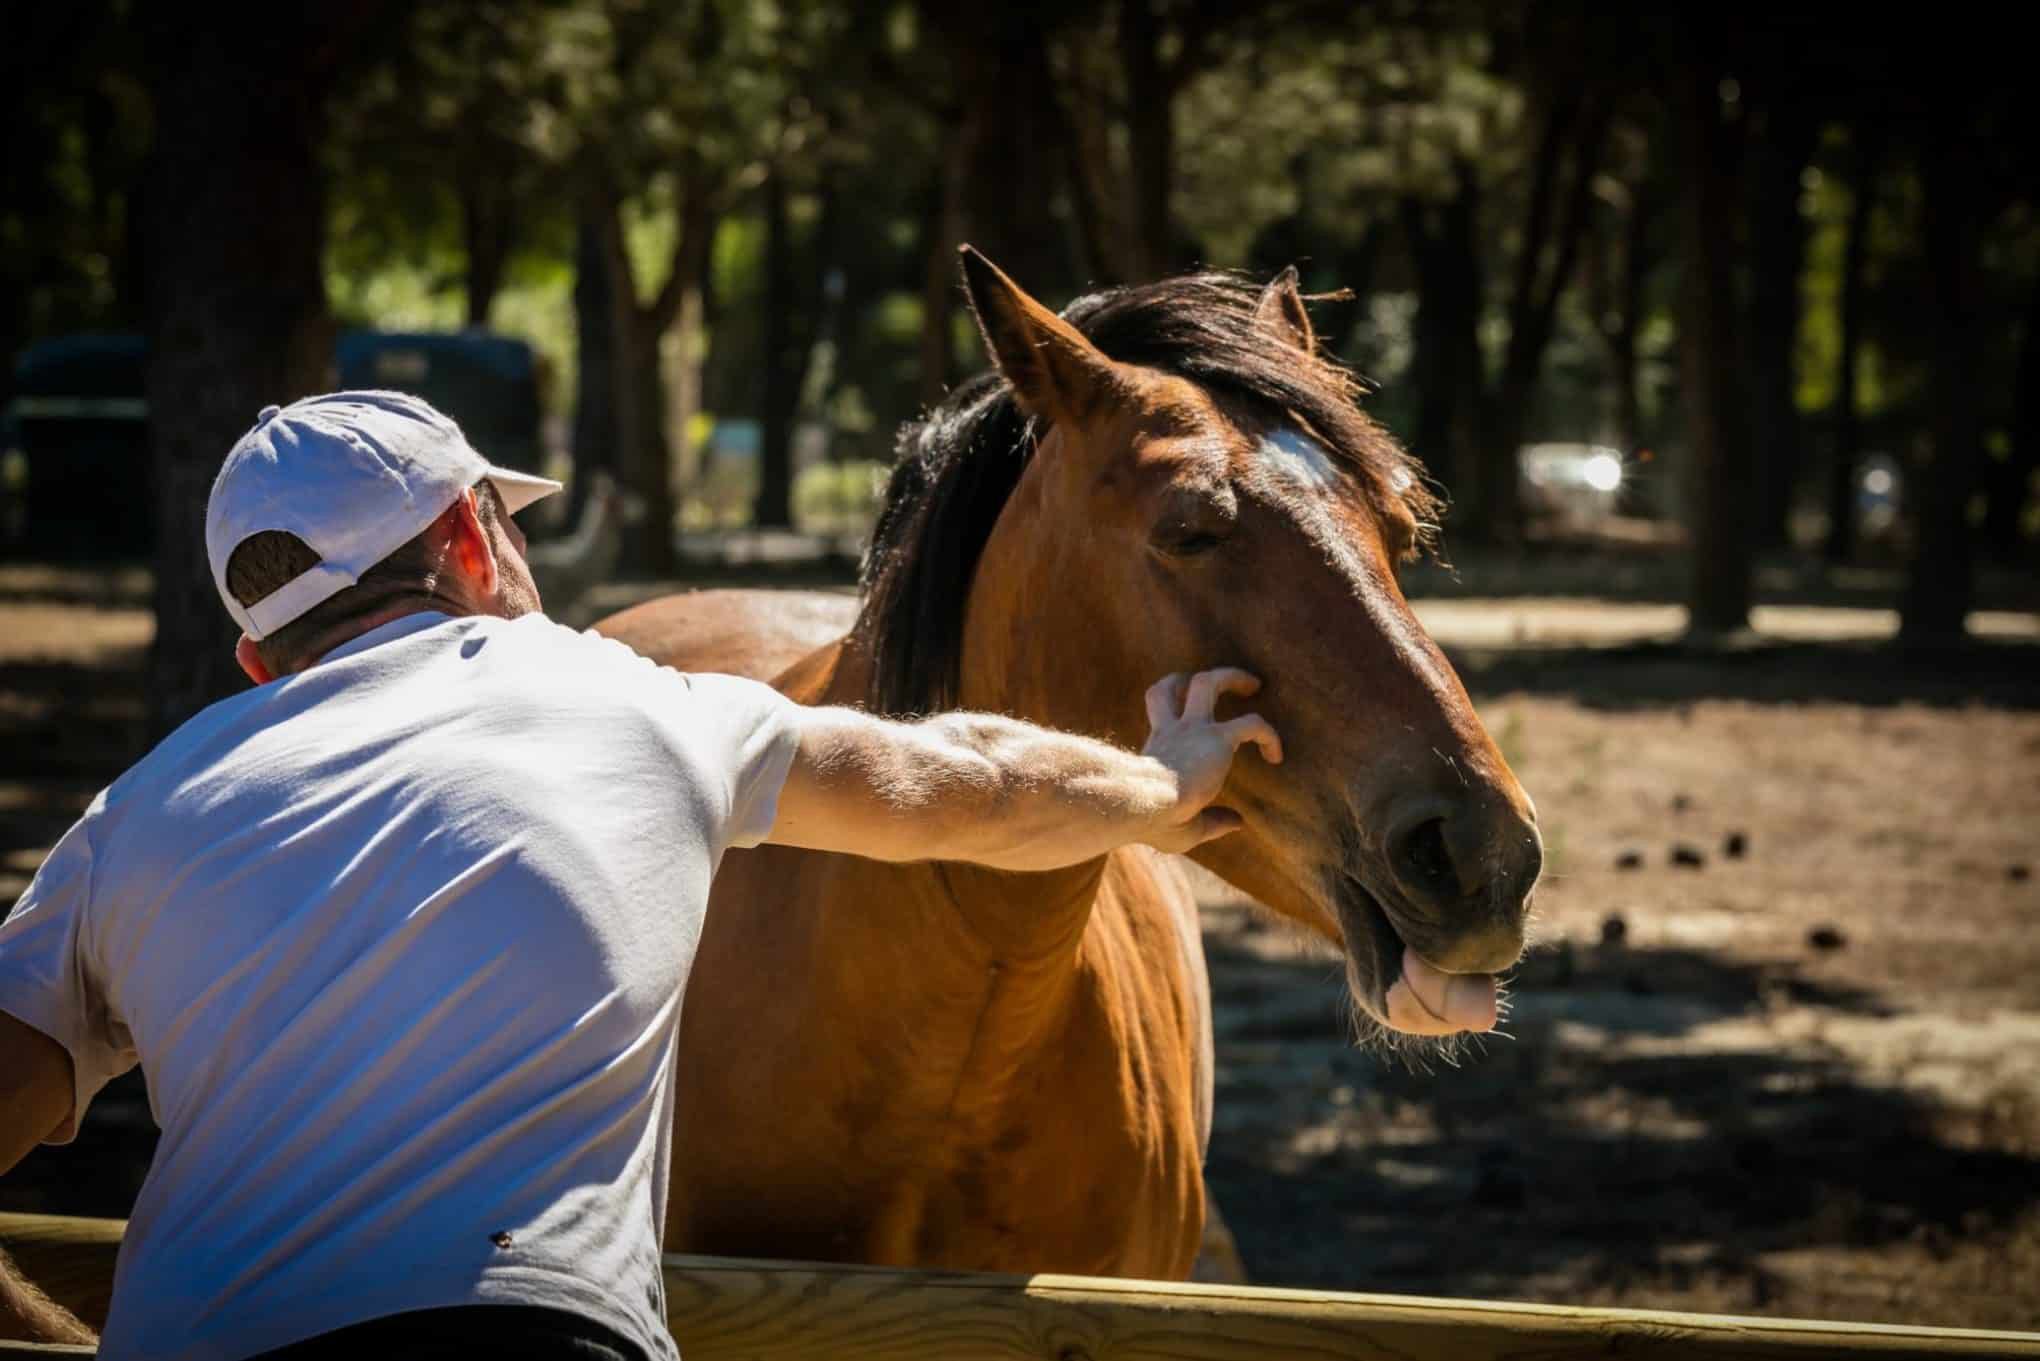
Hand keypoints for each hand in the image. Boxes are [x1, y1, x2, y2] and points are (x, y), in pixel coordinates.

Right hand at [1138, 668, 1282, 853]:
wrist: (1141, 807)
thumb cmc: (1152, 822)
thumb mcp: (1182, 829)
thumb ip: (1211, 823)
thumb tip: (1237, 822)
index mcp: (1158, 747)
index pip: (1162, 709)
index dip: (1176, 702)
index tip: (1194, 721)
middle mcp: (1173, 730)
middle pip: (1180, 684)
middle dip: (1203, 678)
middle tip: (1229, 684)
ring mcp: (1193, 729)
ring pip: (1210, 682)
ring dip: (1233, 677)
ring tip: (1254, 686)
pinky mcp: (1217, 738)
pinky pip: (1252, 723)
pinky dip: (1269, 735)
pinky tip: (1276, 757)